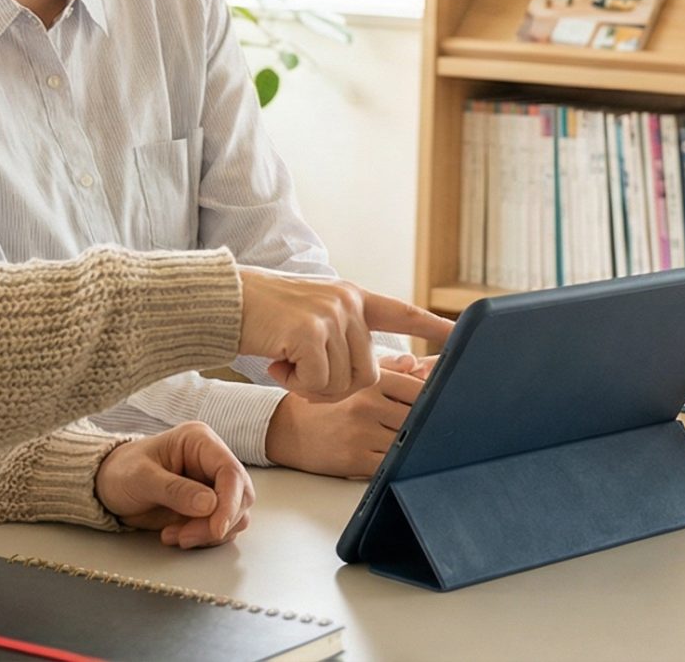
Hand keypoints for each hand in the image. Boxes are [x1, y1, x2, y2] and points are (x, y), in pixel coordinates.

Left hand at [94, 423, 252, 548]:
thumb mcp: (141, 478)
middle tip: (185, 536)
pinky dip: (203, 538)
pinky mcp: (207, 508)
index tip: (216, 529)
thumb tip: (211, 504)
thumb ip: (175, 490)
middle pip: (240, 496)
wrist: (107, 488)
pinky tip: (174, 535)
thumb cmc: (120, 472)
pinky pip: (221, 528)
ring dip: (208, 533)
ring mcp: (211, 485)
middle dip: (217, 523)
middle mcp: (211, 462)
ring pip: (234, 516)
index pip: (231, 471)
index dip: (229, 503)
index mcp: (200, 442)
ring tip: (174, 535)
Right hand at [235, 269, 452, 402]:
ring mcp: (330, 315)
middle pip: (368, 374)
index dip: (431, 327)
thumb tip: (371, 372)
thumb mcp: (312, 318)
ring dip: (313, 387)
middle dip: (336, 388)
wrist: (224, 302)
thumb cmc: (263, 318)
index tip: (460, 335)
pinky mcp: (309, 332)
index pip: (402, 312)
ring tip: (287, 364)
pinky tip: (277, 365)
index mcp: (352, 298)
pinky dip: (296, 385)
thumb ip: (341, 336)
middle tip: (302, 375)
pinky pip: (318, 383)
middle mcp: (348, 303)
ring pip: (344, 383)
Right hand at [265, 356, 426, 478]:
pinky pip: (391, 466)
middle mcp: (366, 403)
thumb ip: (389, 367)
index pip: (419, 389)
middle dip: (430, 424)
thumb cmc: (323, 401)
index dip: (437, 399)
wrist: (284, 427)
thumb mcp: (352, 375)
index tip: (447, 405)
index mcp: (370, 379)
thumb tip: (420, 365)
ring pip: (407, 442)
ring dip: (416, 446)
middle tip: (441, 429)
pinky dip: (399, 465)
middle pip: (418, 416)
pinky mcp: (353, 459)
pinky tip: (401, 461)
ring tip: (422, 445)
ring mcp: (360, 433)